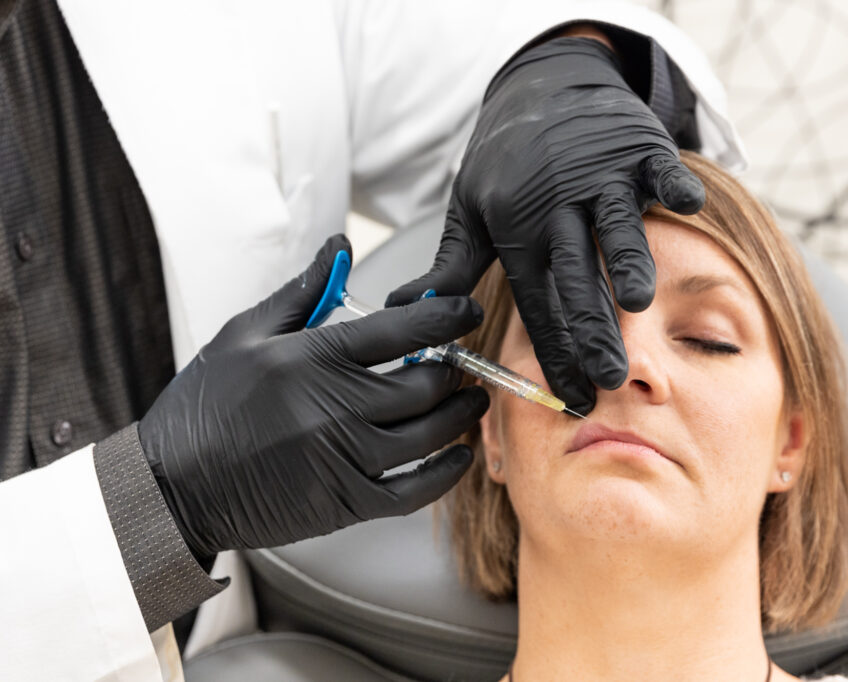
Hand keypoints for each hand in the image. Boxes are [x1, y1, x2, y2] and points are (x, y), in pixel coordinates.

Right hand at [139, 235, 488, 558]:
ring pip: (429, 433)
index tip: (466, 309)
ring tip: (468, 399)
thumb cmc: (206, 404)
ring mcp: (344, 458)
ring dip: (460, 414)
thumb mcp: (245, 333)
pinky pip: (414, 490)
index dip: (446, 316)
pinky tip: (457, 457)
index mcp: (314, 358)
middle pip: (426, 382)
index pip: (404, 330)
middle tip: (459, 359)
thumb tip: (341, 246)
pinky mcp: (346, 502)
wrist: (173, 485)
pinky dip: (445, 473)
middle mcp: (335, 407)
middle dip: (454, 367)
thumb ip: (304, 290)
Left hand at [387, 36, 703, 413]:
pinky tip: (688, 204)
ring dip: (628, 261)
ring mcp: (601, 177)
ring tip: (638, 302)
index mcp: (519, 231)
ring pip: (617, 226)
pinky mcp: (637, 149)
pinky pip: (660, 170)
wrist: (542, 85)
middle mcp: (560, 208)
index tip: (574, 395)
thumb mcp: (470, 209)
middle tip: (609, 377)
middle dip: (593, 330)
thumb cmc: (508, 161)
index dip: (556, 353)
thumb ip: (450, 263)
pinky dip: (673, 184)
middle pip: (579, 278)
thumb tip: (405, 306)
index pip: (539, 303)